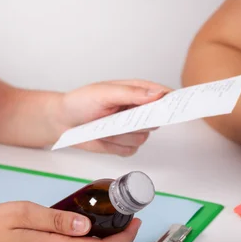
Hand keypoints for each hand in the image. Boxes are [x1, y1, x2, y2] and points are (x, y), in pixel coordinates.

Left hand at [53, 80, 171, 155]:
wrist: (63, 121)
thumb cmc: (80, 102)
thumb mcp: (104, 93)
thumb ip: (131, 93)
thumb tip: (158, 94)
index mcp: (137, 91)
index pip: (163, 95)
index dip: (173, 101)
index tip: (177, 106)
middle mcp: (137, 110)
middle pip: (156, 120)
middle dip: (138, 121)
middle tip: (120, 116)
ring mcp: (132, 128)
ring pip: (142, 137)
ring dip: (121, 135)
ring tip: (104, 126)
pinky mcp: (124, 144)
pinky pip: (130, 150)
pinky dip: (115, 146)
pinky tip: (104, 137)